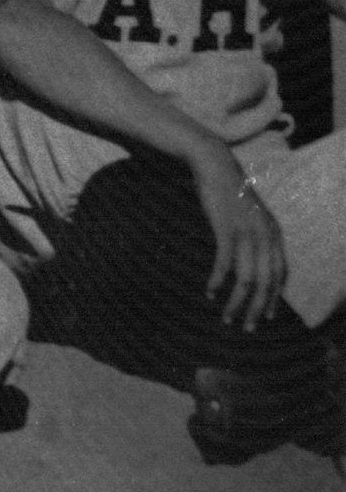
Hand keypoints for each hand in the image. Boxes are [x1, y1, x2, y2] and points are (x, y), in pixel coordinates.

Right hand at [192, 144, 287, 329]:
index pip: (280, 275)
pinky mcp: (227, 229)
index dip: (273, 298)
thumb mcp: (249, 214)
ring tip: (227, 317)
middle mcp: (266, 236)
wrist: (214, 164)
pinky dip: (218, 281)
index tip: (265, 316)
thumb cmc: (228, 190)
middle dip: (256, 309)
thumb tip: (252, 256)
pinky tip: (210, 291)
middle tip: (246, 327)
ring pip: (246, 278)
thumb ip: (255, 235)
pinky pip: (224, 263)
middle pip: (265, 283)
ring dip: (237, 302)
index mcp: (273, 234)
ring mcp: (247, 233)